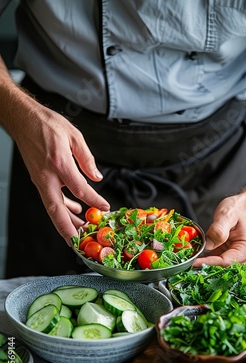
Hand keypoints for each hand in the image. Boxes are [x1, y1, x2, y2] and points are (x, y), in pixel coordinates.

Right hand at [5, 87, 109, 244]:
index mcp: (59, 163)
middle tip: (79, 242)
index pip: (80, 189)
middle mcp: (47, 176)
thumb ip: (87, 158)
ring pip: (52, 208)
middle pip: (56, 210)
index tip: (105, 209)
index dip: (94, 202)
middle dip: (67, 229)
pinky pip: (51, 198)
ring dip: (64, 222)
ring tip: (79, 233)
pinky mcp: (39, 179)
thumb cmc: (46, 124)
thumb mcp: (73, 135)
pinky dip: (63, 207)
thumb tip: (97, 177)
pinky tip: (75, 210)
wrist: (23, 119)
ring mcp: (41, 179)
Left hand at [193, 193, 245, 266]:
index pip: (225, 262)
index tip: (193, 262)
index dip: (207, 263)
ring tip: (191, 258)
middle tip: (189, 261)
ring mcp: (238, 258)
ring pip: (219, 267)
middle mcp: (245, 257)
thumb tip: (209, 245)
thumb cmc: (241, 209)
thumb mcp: (227, 214)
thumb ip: (218, 230)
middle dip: (206, 266)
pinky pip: (218, 262)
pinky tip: (197, 256)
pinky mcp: (231, 256)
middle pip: (223, 268)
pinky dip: (207, 260)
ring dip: (206, 264)